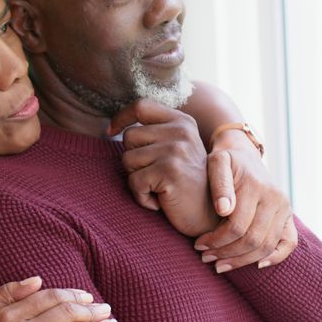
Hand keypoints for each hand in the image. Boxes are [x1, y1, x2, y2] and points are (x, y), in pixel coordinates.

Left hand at [108, 99, 219, 236]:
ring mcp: (176, 150)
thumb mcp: (177, 149)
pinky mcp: (169, 171)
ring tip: (158, 188)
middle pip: (129, 136)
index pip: (142, 106)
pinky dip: (141, 197)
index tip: (110, 131)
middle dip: (133, 159)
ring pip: (127, 160)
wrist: (211, 216)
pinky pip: (133, 182)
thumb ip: (156, 133)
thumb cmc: (187, 184)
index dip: (121, 117)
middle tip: (154, 175)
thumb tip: (113, 126)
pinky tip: (160, 202)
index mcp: (183, 121)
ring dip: (137, 179)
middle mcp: (181, 131)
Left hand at [194, 133, 296, 272]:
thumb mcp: (216, 162)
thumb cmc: (225, 161)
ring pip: (267, 246)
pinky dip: (276, 257)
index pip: (237, 226)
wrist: (243, 154)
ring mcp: (285, 207)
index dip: (216, 241)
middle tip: (206, 258)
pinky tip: (257, 265)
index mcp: (256, 186)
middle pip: (252, 240)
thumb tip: (224, 210)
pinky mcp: (288, 215)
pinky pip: (290, 242)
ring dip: (242, 260)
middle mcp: (275, 198)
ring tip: (220, 265)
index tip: (199, 246)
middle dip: (226, 254)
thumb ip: (219, 183)